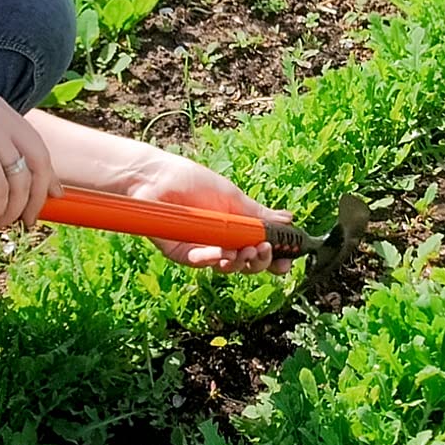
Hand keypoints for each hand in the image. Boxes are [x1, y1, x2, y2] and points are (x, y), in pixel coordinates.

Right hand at [0, 96, 59, 230]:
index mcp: (0, 109)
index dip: (49, 176)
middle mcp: (0, 114)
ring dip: (11, 212)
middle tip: (27, 222)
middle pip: (39, 163)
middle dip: (36, 199)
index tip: (53, 197)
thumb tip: (15, 186)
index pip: (37, 145)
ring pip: (20, 182)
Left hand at [124, 147, 293, 273]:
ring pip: (227, 267)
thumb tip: (288, 219)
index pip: (259, 249)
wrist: (157, 177)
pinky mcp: (180, 253)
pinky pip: (201, 262)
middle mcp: (220, 241)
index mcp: (235, 227)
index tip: (286, 261)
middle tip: (263, 249)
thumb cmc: (191, 181)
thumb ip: (258, 213)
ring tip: (245, 250)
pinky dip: (213, 259)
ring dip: (240, 262)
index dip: (274, 258)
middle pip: (247, 264)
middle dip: (260, 261)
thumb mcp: (232, 196)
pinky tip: (221, 252)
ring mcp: (201, 249)